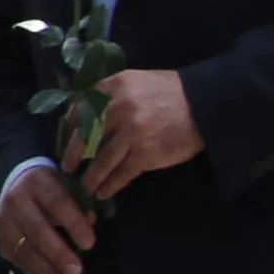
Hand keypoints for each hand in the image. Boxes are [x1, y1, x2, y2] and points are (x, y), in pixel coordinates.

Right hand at [0, 165, 97, 273]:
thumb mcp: (66, 186)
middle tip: (77, 273)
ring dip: (47, 271)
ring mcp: (4, 222)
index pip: (56, 202)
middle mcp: (16, 201)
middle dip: (58, 254)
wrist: (13, 186)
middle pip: (37, 230)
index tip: (90, 244)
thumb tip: (91, 221)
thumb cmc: (50, 189)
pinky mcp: (0, 240)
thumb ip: (80, 203)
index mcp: (37, 182)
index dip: (73, 223)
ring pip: (25, 249)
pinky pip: (19, 261)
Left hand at [79, 69, 205, 204]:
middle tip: (67, 167)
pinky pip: (122, 173)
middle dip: (72, 155)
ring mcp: (131, 132)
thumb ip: (110, 94)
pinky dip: (111, 185)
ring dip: (91, 177)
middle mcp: (117, 108)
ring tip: (86, 187)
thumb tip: (85, 115)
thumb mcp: (135, 81)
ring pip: (101, 160)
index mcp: (112, 87)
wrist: (206, 104)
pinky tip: (104, 192)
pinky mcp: (146, 153)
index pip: (79, 109)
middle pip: (84, 137)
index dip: (70, 127)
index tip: (67, 139)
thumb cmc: (169, 92)